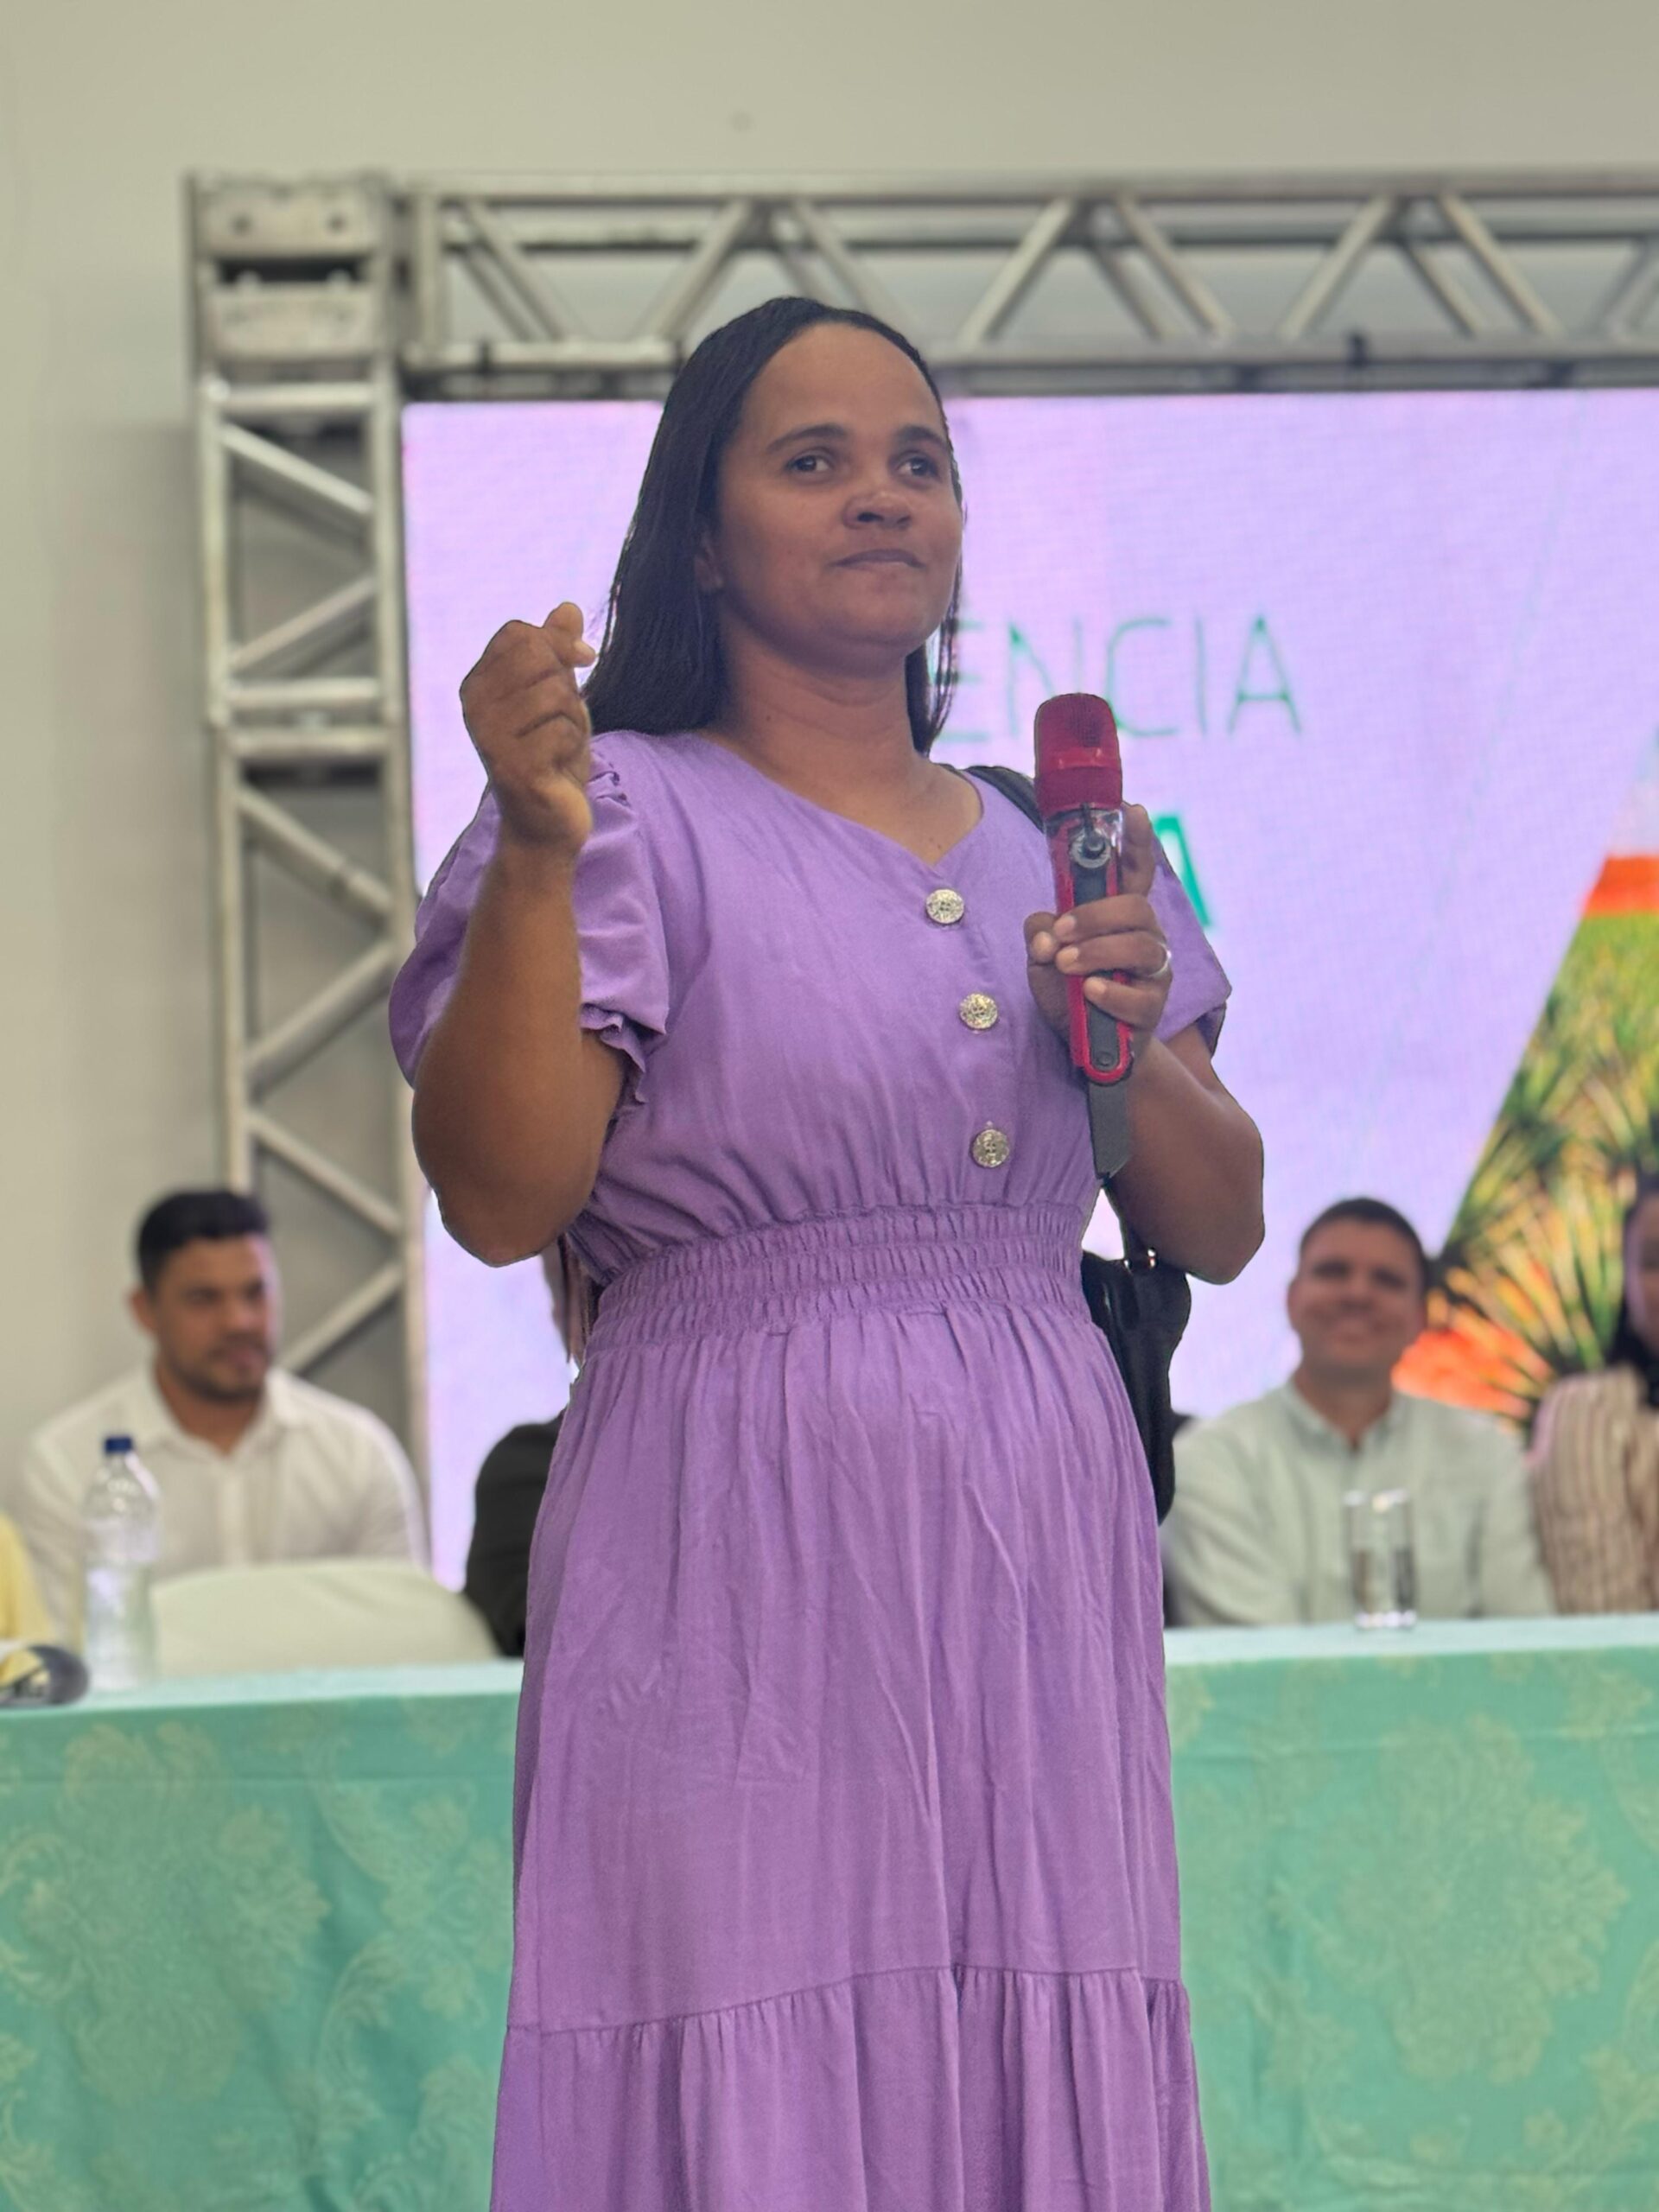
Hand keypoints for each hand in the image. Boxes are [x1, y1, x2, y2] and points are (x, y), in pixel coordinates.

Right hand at [459, 603, 596, 858]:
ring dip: (574, 722)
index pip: (519, 633)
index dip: (558, 644)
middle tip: (561, 722)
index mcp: (478, 685)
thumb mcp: (558, 695)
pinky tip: (559, 767)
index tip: (578, 665)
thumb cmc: (551, 757)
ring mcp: (491, 737)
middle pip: (539, 657)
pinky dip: (574, 747)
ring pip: (556, 694)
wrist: (547, 823)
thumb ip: (559, 651)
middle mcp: (475, 707)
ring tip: (559, 747)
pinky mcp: (515, 766)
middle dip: (566, 687)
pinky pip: (563, 730)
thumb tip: (569, 607)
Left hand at [1024, 804, 1171, 1054]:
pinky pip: (1140, 996)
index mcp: (1118, 917)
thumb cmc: (1066, 991)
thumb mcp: (1040, 959)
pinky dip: (1111, 993)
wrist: (1085, 1049)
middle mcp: (1145, 937)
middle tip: (1061, 934)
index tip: (1135, 811)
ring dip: (1099, 953)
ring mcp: (1154, 973)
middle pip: (1137, 908)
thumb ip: (1039, 935)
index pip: (1134, 872)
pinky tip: (1089, 994)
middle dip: (1096, 916)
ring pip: (1142, 948)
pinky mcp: (1154, 1009)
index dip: (1138, 841)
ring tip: (1065, 965)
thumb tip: (1047, 934)